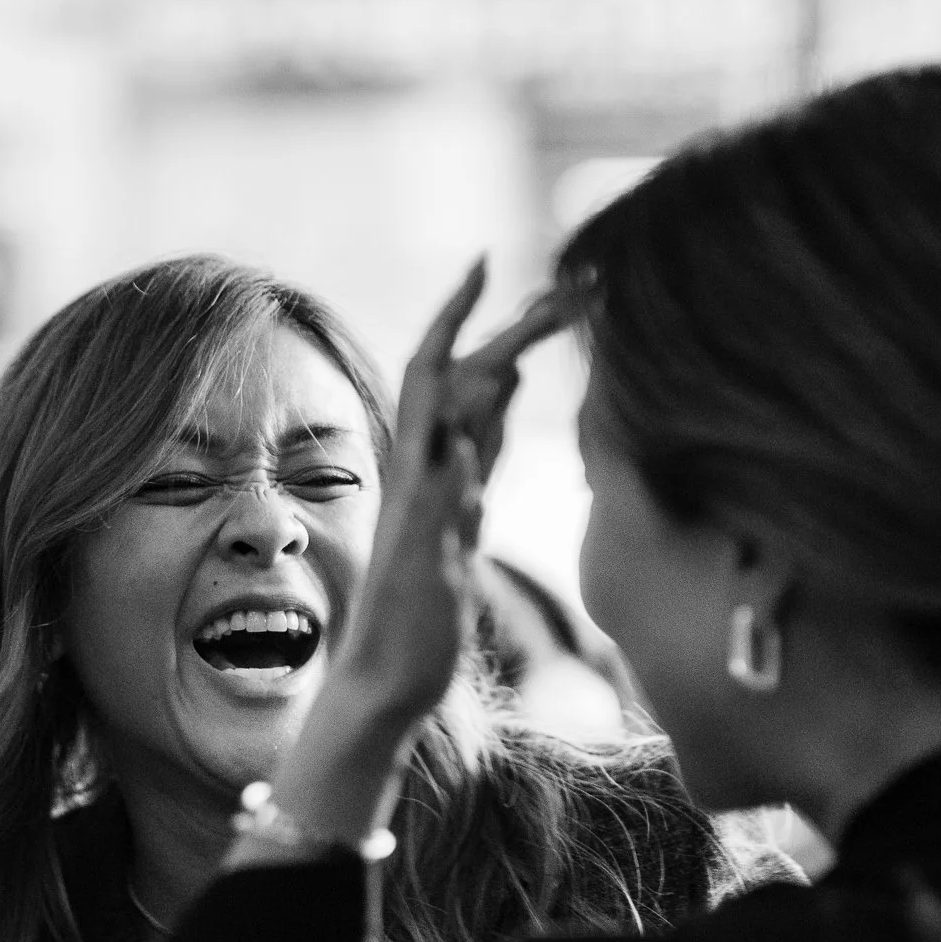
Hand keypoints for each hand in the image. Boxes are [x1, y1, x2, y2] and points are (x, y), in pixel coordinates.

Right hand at [245, 261, 567, 860]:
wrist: (382, 683)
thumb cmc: (423, 608)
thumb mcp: (461, 515)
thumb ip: (478, 452)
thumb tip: (506, 382)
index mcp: (428, 471)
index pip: (442, 375)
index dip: (463, 315)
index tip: (488, 257)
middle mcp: (417, 485)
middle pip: (449, 387)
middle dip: (502, 332)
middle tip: (558, 286)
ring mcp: (418, 524)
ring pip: (443, 437)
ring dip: (483, 383)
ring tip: (527, 334)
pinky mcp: (424, 567)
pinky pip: (436, 509)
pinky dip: (455, 470)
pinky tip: (476, 436)